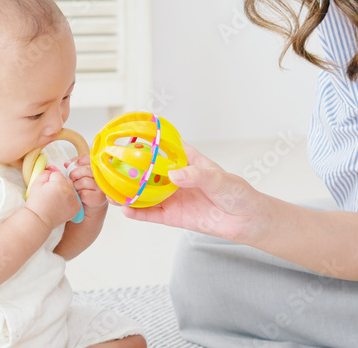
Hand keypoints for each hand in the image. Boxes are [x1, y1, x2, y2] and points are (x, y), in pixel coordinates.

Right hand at [24, 166, 81, 229]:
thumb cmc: (36, 202)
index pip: (57, 174)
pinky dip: (71, 200)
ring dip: (66, 191)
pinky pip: (76, 198)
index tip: (45, 188)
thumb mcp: (36, 183)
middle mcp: (69, 190)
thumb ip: (45, 172)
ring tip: (56, 200)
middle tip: (51, 194)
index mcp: (60, 182)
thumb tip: (52, 168)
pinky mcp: (77, 207)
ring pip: (71, 189)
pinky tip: (62, 205)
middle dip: (60, 184)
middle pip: (66, 180)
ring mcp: (74, 199)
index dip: (50, 180)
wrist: (39, 220)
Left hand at [67, 154, 108, 215]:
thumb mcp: (80, 174)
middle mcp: (103, 177)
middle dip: (75, 173)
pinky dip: (79, 194)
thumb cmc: (85, 187)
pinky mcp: (99, 198)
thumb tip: (66, 163)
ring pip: (83, 182)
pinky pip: (84, 193)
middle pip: (87, 170)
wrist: (91, 203)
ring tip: (77, 188)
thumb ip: (74, 167)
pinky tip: (80, 195)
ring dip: (76, 185)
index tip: (76, 163)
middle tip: (72, 178)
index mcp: (99, 168)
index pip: (92, 160)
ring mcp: (102, 187)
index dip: (82, 160)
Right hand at [120, 144, 266, 244]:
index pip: (164, 146)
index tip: (128, 134)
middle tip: (113, 167)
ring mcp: (174, 197)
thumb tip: (174, 175)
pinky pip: (152, 213)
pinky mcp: (174, 216)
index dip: (147, 140)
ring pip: (146, 193)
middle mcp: (176, 178)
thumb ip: (197, 176)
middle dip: (131, 169)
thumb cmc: (237, 193)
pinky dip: (138, 212)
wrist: (246, 221)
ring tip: (111, 190)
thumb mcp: (220, 180)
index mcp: (187, 161)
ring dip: (129, 192)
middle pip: (149, 171)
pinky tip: (125, 209)